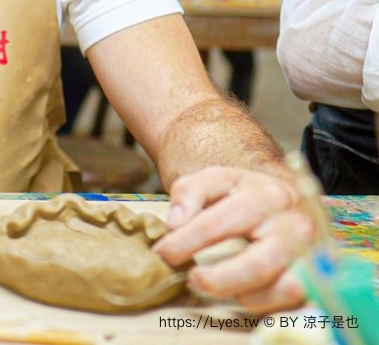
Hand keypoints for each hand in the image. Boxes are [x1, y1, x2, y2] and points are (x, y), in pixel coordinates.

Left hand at [151, 166, 312, 312]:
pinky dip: (269, 304)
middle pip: (257, 265)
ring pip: (284, 289)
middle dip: (217, 279)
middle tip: (192, 279)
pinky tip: (243, 295)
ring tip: (217, 285)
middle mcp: (295, 225)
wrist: (289, 195)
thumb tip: (175, 224)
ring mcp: (313, 254)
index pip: (218, 224)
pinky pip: (297, 302)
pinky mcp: (320, 277)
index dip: (184, 242)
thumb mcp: (216, 179)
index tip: (162, 254)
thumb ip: (189, 193)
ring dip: (245, 295)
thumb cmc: (246, 193)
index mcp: (266, 195)